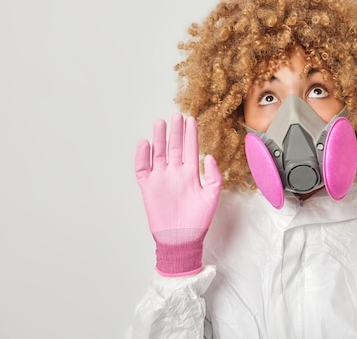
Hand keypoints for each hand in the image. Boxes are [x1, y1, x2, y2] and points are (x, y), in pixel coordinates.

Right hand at [135, 114, 221, 275]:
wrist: (181, 241)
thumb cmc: (198, 221)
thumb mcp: (212, 197)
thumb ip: (213, 176)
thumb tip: (209, 157)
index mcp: (191, 173)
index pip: (190, 148)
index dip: (190, 134)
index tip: (191, 119)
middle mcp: (175, 172)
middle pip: (174, 146)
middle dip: (175, 131)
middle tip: (176, 116)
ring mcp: (161, 178)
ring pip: (158, 153)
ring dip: (159, 139)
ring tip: (160, 123)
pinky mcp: (148, 187)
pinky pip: (143, 169)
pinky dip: (142, 156)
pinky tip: (145, 144)